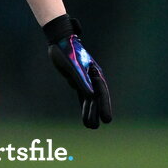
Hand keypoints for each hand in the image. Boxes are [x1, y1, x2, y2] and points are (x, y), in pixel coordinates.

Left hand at [43, 14, 112, 128]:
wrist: (60, 40)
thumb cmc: (67, 51)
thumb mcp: (73, 67)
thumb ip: (82, 81)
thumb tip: (91, 96)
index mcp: (95, 73)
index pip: (101, 93)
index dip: (105, 107)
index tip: (107, 120)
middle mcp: (92, 77)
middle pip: (96, 98)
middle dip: (96, 112)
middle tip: (95, 127)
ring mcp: (86, 79)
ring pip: (89, 98)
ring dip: (89, 111)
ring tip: (90, 126)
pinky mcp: (78, 79)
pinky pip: (82, 95)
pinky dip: (84, 105)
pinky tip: (85, 114)